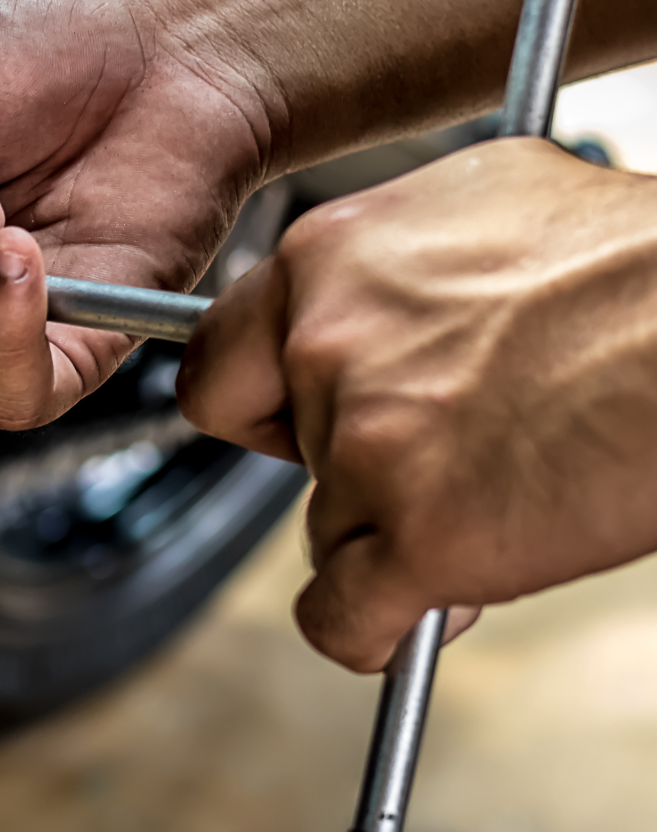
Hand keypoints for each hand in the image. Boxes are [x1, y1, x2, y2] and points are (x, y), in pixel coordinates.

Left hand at [181, 139, 656, 670]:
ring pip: (326, 533)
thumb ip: (391, 264)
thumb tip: (370, 301)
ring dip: (391, 538)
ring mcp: (364, 448)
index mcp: (326, 260)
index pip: (218, 361)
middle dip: (341, 468)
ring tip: (495, 502)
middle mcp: (325, 348)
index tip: (293, 425)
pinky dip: (376, 630)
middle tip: (425, 461)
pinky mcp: (421, 539)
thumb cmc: (636, 261)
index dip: (263, 405)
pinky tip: (422, 611)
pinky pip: (342, 620)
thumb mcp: (486, 200)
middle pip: (279, 454)